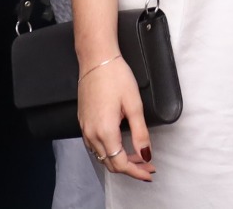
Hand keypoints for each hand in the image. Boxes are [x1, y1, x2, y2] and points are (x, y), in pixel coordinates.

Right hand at [78, 58, 155, 181]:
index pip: (120, 163)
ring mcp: (84, 128)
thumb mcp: (134, 105)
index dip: (137, 171)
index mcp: (105, 131)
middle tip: (148, 166)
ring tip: (138, 157)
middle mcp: (91, 134)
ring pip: (101, 156)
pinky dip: (108, 152)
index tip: (150, 172)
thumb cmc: (116, 77)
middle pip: (109, 163)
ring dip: (119, 160)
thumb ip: (140, 133)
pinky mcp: (82, 122)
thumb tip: (146, 154)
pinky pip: (94, 146)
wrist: (96, 60)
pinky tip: (120, 146)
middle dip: (130, 168)